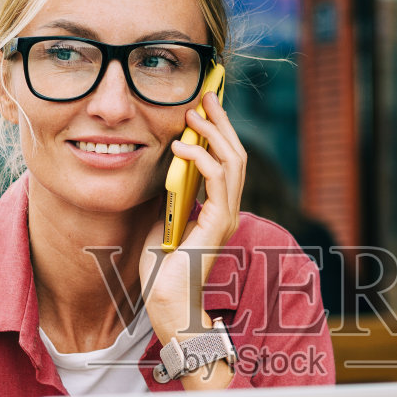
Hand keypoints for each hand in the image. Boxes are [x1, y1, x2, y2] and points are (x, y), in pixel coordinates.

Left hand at [139, 90, 246, 338]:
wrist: (166, 301)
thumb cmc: (161, 269)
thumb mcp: (160, 219)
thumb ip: (167, 195)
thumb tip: (161, 167)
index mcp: (218, 208)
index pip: (226, 160)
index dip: (219, 131)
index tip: (204, 105)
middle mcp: (228, 209)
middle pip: (236, 154)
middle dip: (221, 122)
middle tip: (206, 95)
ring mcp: (226, 216)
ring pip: (233, 162)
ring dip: (213, 133)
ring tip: (194, 114)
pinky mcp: (218, 223)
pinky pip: (217, 180)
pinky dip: (200, 158)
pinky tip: (180, 147)